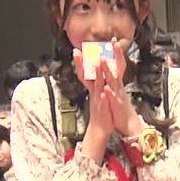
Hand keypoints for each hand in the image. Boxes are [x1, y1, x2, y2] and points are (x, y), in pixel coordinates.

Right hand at [75, 48, 115, 162]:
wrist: (100, 130)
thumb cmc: (101, 112)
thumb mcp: (97, 95)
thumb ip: (95, 84)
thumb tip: (93, 74)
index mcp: (93, 89)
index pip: (85, 72)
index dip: (80, 62)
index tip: (76, 50)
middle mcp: (93, 92)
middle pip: (86, 76)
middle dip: (81, 64)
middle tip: (76, 52)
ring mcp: (97, 100)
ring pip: (96, 86)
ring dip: (96, 75)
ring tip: (96, 63)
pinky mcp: (102, 109)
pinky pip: (102, 101)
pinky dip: (102, 96)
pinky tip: (103, 90)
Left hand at [98, 38, 144, 137]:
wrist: (128, 124)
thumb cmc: (120, 107)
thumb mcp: (115, 90)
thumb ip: (112, 80)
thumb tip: (108, 70)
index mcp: (116, 82)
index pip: (117, 63)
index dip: (116, 52)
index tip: (114, 40)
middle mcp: (118, 85)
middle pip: (117, 67)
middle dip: (116, 54)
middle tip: (114, 41)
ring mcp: (118, 94)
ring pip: (112, 80)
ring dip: (108, 70)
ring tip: (103, 59)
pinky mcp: (117, 104)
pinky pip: (112, 97)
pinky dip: (109, 93)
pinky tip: (105, 88)